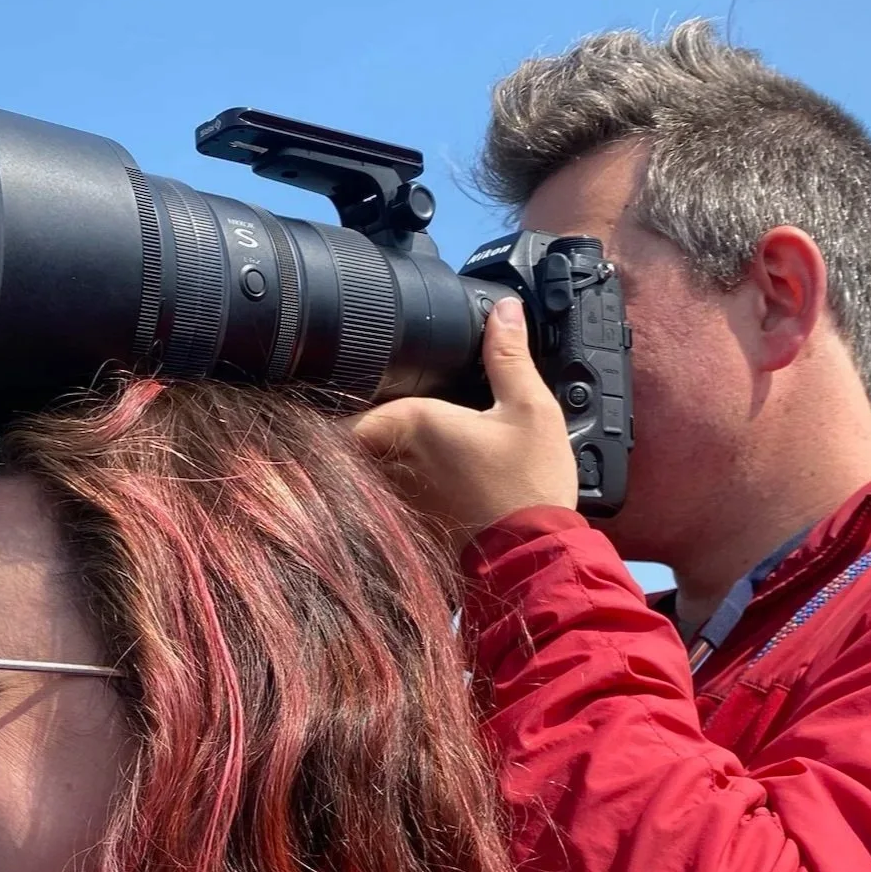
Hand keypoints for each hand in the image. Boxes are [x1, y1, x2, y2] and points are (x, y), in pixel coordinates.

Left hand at [347, 298, 579, 543]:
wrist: (530, 560)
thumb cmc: (529, 487)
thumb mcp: (530, 410)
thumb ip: (509, 357)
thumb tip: (503, 310)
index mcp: (413, 423)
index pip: (351, 402)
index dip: (341, 389)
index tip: (340, 378)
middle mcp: (391, 460)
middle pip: (350, 435)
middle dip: (351, 421)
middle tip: (356, 400)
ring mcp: (394, 496)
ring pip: (360, 467)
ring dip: (362, 455)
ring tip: (374, 438)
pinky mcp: (405, 522)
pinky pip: (378, 495)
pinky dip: (381, 484)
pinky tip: (410, 477)